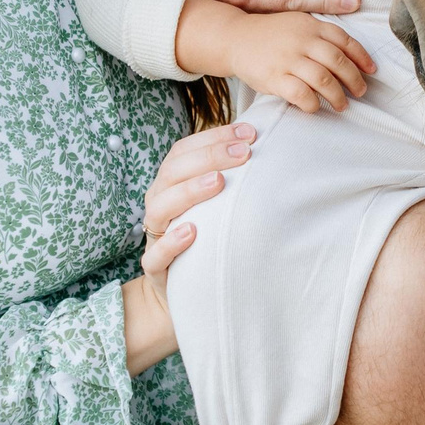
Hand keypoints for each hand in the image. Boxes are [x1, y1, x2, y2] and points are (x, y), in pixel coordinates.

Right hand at [124, 121, 257, 371]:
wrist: (190, 293)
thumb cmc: (211, 240)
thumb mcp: (221, 207)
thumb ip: (233, 179)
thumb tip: (269, 145)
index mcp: (172, 184)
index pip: (184, 150)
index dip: (213, 137)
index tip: (250, 131)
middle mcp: (160, 204)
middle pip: (173, 171)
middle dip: (208, 157)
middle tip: (244, 153)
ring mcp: (155, 236)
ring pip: (161, 207)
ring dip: (189, 191)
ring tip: (218, 182)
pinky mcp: (155, 269)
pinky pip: (156, 255)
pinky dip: (173, 242)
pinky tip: (193, 232)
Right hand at [226, 13, 376, 112]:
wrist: (235, 38)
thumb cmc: (271, 36)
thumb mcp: (298, 25)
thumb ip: (321, 36)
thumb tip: (351, 59)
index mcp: (311, 25)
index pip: (345, 40)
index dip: (362, 58)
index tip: (371, 71)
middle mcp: (302, 40)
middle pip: (338, 62)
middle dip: (354, 80)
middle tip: (359, 92)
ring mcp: (287, 58)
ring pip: (323, 79)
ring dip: (337, 96)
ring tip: (342, 105)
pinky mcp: (274, 77)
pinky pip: (301, 94)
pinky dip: (312, 103)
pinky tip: (314, 107)